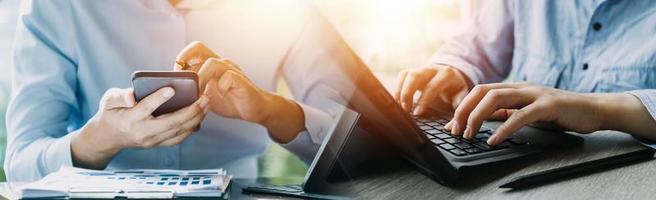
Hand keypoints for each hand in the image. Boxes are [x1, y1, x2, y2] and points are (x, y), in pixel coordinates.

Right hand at [72, 87, 208, 168]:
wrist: (108, 137)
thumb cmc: (111, 113)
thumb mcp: (108, 100)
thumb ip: (118, 96)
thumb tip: (131, 96)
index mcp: (128, 119)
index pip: (145, 108)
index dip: (158, 99)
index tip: (171, 89)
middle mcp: (142, 132)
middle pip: (170, 123)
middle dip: (191, 111)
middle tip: (205, 98)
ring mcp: (151, 141)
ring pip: (177, 132)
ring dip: (196, 119)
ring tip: (207, 105)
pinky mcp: (157, 144)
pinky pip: (178, 138)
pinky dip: (191, 128)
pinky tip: (201, 117)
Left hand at [174, 41, 305, 142]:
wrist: (257, 109)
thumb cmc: (232, 101)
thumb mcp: (208, 95)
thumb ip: (196, 89)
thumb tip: (178, 91)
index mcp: (212, 65)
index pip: (194, 50)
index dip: (181, 59)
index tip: (177, 76)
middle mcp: (221, 63)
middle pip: (199, 47)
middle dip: (185, 61)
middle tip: (183, 80)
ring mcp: (232, 70)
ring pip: (212, 63)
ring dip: (200, 78)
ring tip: (197, 94)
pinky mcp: (240, 81)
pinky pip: (227, 78)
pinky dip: (219, 88)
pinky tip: (216, 99)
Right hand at [394, 64, 472, 116]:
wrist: (452, 74)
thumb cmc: (454, 88)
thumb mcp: (461, 95)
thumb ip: (458, 105)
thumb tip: (452, 124)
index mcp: (446, 74)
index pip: (432, 86)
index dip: (423, 100)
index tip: (417, 113)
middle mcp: (432, 69)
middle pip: (414, 76)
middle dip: (407, 93)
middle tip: (406, 109)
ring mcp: (421, 68)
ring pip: (406, 74)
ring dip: (400, 91)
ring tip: (400, 106)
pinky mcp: (413, 71)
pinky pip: (402, 76)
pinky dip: (397, 88)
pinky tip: (398, 101)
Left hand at [444, 82, 646, 144]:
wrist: (594, 110)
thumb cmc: (561, 113)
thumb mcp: (527, 111)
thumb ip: (507, 112)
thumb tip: (483, 120)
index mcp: (515, 88)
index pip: (480, 91)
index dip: (463, 106)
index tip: (452, 125)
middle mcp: (522, 87)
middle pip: (483, 92)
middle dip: (464, 111)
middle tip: (456, 131)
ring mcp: (535, 94)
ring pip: (497, 98)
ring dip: (478, 117)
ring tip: (469, 135)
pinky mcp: (548, 106)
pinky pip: (521, 115)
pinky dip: (504, 128)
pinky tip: (494, 140)